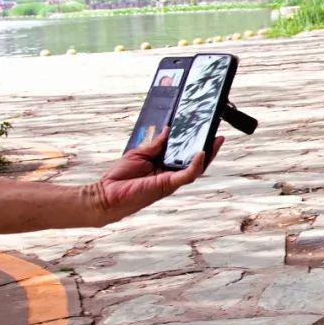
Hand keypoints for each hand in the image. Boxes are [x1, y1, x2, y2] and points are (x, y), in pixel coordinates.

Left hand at [87, 128, 222, 225]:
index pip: (183, 154)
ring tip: (216, 141)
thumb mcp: (140, 153)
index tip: (202, 129)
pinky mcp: (167, 185)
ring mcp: (170, 181)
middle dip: (208, 149)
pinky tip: (202, 153)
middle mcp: (170, 174)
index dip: (194, 143)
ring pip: (195, 169)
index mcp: (163, 166)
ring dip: (208, 155)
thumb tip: (168, 130)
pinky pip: (186, 175)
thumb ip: (156, 144)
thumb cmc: (120, 177)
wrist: (106, 194)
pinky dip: (196, 165)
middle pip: (194, 161)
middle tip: (217, 134)